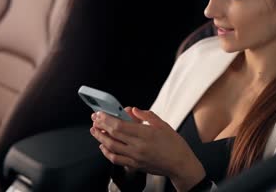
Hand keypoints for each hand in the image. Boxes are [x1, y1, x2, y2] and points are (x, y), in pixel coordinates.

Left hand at [90, 107, 205, 190]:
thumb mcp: (164, 125)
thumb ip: (147, 116)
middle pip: (113, 135)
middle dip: (101, 125)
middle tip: (95, 119)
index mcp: (146, 134)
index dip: (107, 119)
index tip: (100, 113)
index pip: (120, 125)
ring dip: (100, 138)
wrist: (180, 165)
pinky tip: (104, 146)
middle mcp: (138, 147)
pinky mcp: (134, 165)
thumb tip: (133, 110)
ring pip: (111, 147)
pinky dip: (107, 152)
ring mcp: (135, 157)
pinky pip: (116, 159)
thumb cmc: (175, 145)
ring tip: (95, 131)